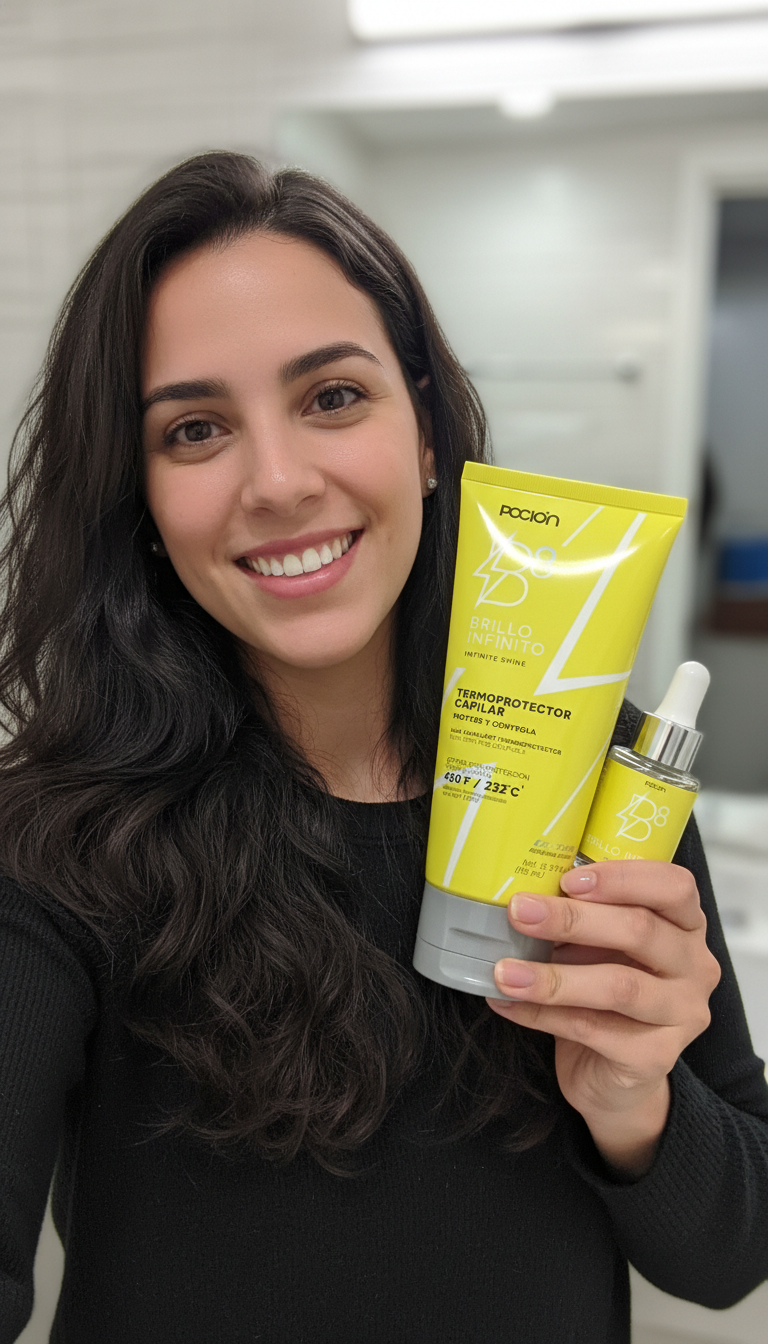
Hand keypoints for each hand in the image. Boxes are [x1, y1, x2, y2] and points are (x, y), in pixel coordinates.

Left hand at [486, 861, 720, 1175]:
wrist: (610, 1075)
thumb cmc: (603, 992)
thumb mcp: (597, 946)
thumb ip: (581, 918)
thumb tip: (525, 896)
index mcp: (686, 925)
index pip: (674, 886)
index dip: (622, 878)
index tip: (567, 880)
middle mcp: (696, 966)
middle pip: (641, 930)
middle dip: (573, 919)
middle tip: (519, 912)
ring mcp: (682, 1014)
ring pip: (618, 986)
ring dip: (553, 977)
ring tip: (504, 971)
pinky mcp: (657, 1057)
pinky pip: (592, 1029)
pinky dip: (543, 1014)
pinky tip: (507, 1002)